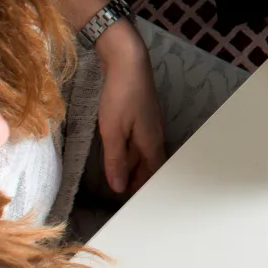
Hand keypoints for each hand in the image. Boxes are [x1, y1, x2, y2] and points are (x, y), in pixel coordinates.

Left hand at [93, 18, 166, 194]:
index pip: (153, 174)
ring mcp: (149, 123)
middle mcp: (154, 135)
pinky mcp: (142, 114)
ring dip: (134, 167)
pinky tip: (120, 152)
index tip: (138, 205)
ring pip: (144, 152)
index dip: (147, 190)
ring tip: (120, 179)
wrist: (127, 61)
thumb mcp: (113, 131)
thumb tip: (119, 186)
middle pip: (150, 165)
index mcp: (151, 142)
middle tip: (127, 197)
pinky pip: (139, 141)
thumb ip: (116, 160)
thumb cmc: (121, 95)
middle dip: (140, 181)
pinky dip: (131, 152)